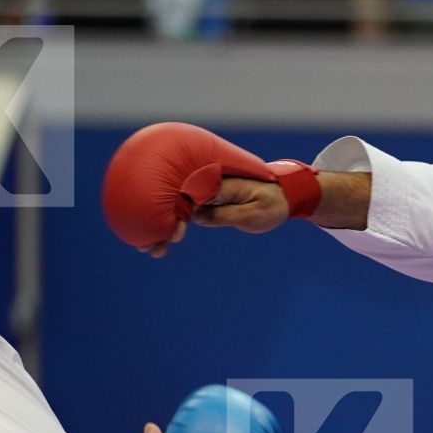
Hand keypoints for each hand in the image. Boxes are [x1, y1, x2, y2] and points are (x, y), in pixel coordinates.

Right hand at [101, 121, 319, 252]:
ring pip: (179, 210)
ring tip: (150, 249)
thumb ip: (226, 215)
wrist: (283, 196)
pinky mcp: (207, 203)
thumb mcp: (253, 214)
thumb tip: (198, 218)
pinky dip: (175, 227)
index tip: (173, 233)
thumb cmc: (271, 203)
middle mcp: (209, 186)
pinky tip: (162, 241)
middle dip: (162, 222)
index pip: (193, 195)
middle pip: (179, 202)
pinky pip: (187, 214)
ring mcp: (206, 194)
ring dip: (164, 228)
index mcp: (221, 183)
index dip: (179, 212)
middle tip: (149, 247)